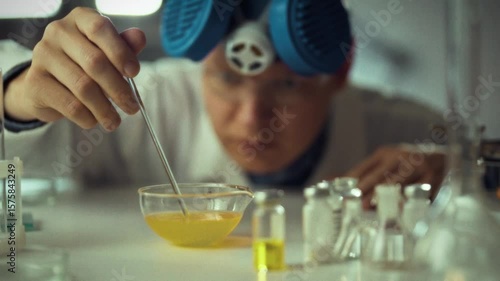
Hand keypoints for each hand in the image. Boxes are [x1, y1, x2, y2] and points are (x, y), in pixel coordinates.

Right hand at [4, 7, 146, 130]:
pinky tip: (94, 121)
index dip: (120, 52)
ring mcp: (43, 56)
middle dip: (118, 89)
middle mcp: (58, 32)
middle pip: (95, 62)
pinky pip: (69, 105)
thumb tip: (139, 37)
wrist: (48, 84)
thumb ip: (124, 47)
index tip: (134, 73)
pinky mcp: (35, 82)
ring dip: (104, 109)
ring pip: (83, 87)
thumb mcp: (107, 53)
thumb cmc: (84, 64)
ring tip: (115, 121)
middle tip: (132, 107)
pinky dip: (87, 117)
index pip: (100, 29)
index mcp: (79, 19)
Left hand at [345, 145, 445, 208]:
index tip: (340, 193)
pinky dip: (406, 202)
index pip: (364, 167)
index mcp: (385, 154)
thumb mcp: (388, 163)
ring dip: (383, 196)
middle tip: (353, 201)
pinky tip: (398, 211)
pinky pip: (417, 192)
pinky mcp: (432, 179)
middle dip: (366, 189)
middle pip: (379, 175)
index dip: (351, 181)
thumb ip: (365, 174)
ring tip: (371, 206)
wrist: (444, 158)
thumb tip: (331, 181)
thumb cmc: (408, 164)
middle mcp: (400, 157)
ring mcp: (417, 167)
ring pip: (398, 183)